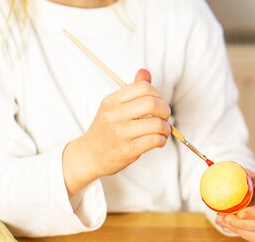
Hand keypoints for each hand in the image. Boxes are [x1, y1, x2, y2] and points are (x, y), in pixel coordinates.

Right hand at [63, 69, 170, 195]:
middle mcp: (115, 115)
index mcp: (111, 101)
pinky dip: (162, 140)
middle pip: (152, 103)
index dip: (156, 93)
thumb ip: (131, 91)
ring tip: (163, 130)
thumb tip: (145, 72)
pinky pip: (155, 140)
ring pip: (156, 124)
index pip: (143, 87)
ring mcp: (121, 134)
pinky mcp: (128, 150)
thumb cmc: (105, 130)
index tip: (156, 102)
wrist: (89, 156)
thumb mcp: (112, 107)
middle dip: (164, 109)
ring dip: (165, 127)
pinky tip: (158, 140)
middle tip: (164, 116)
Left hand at [213, 170, 254, 241]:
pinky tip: (227, 224)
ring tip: (224, 220)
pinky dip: (239, 233)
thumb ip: (237, 173)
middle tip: (226, 218)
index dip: (254, 213)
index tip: (239, 213)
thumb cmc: (247, 181)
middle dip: (244, 224)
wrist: (250, 191)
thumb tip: (222, 172)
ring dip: (239, 230)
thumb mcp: (244, 173)